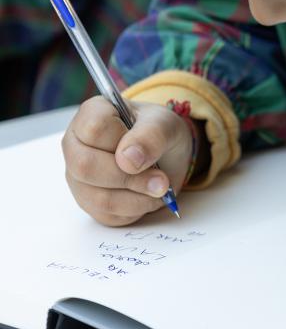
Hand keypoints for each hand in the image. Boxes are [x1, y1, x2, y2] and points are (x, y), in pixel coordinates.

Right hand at [62, 96, 192, 225]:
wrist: (165, 154)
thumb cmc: (158, 132)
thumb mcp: (165, 124)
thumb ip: (151, 135)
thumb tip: (128, 160)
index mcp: (92, 113)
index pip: (95, 129)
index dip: (124, 143)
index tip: (149, 148)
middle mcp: (75, 144)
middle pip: (85, 166)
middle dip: (130, 178)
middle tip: (161, 180)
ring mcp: (77, 176)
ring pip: (97, 196)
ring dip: (137, 197)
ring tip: (160, 188)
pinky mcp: (88, 201)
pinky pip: (106, 214)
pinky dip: (135, 209)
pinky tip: (147, 196)